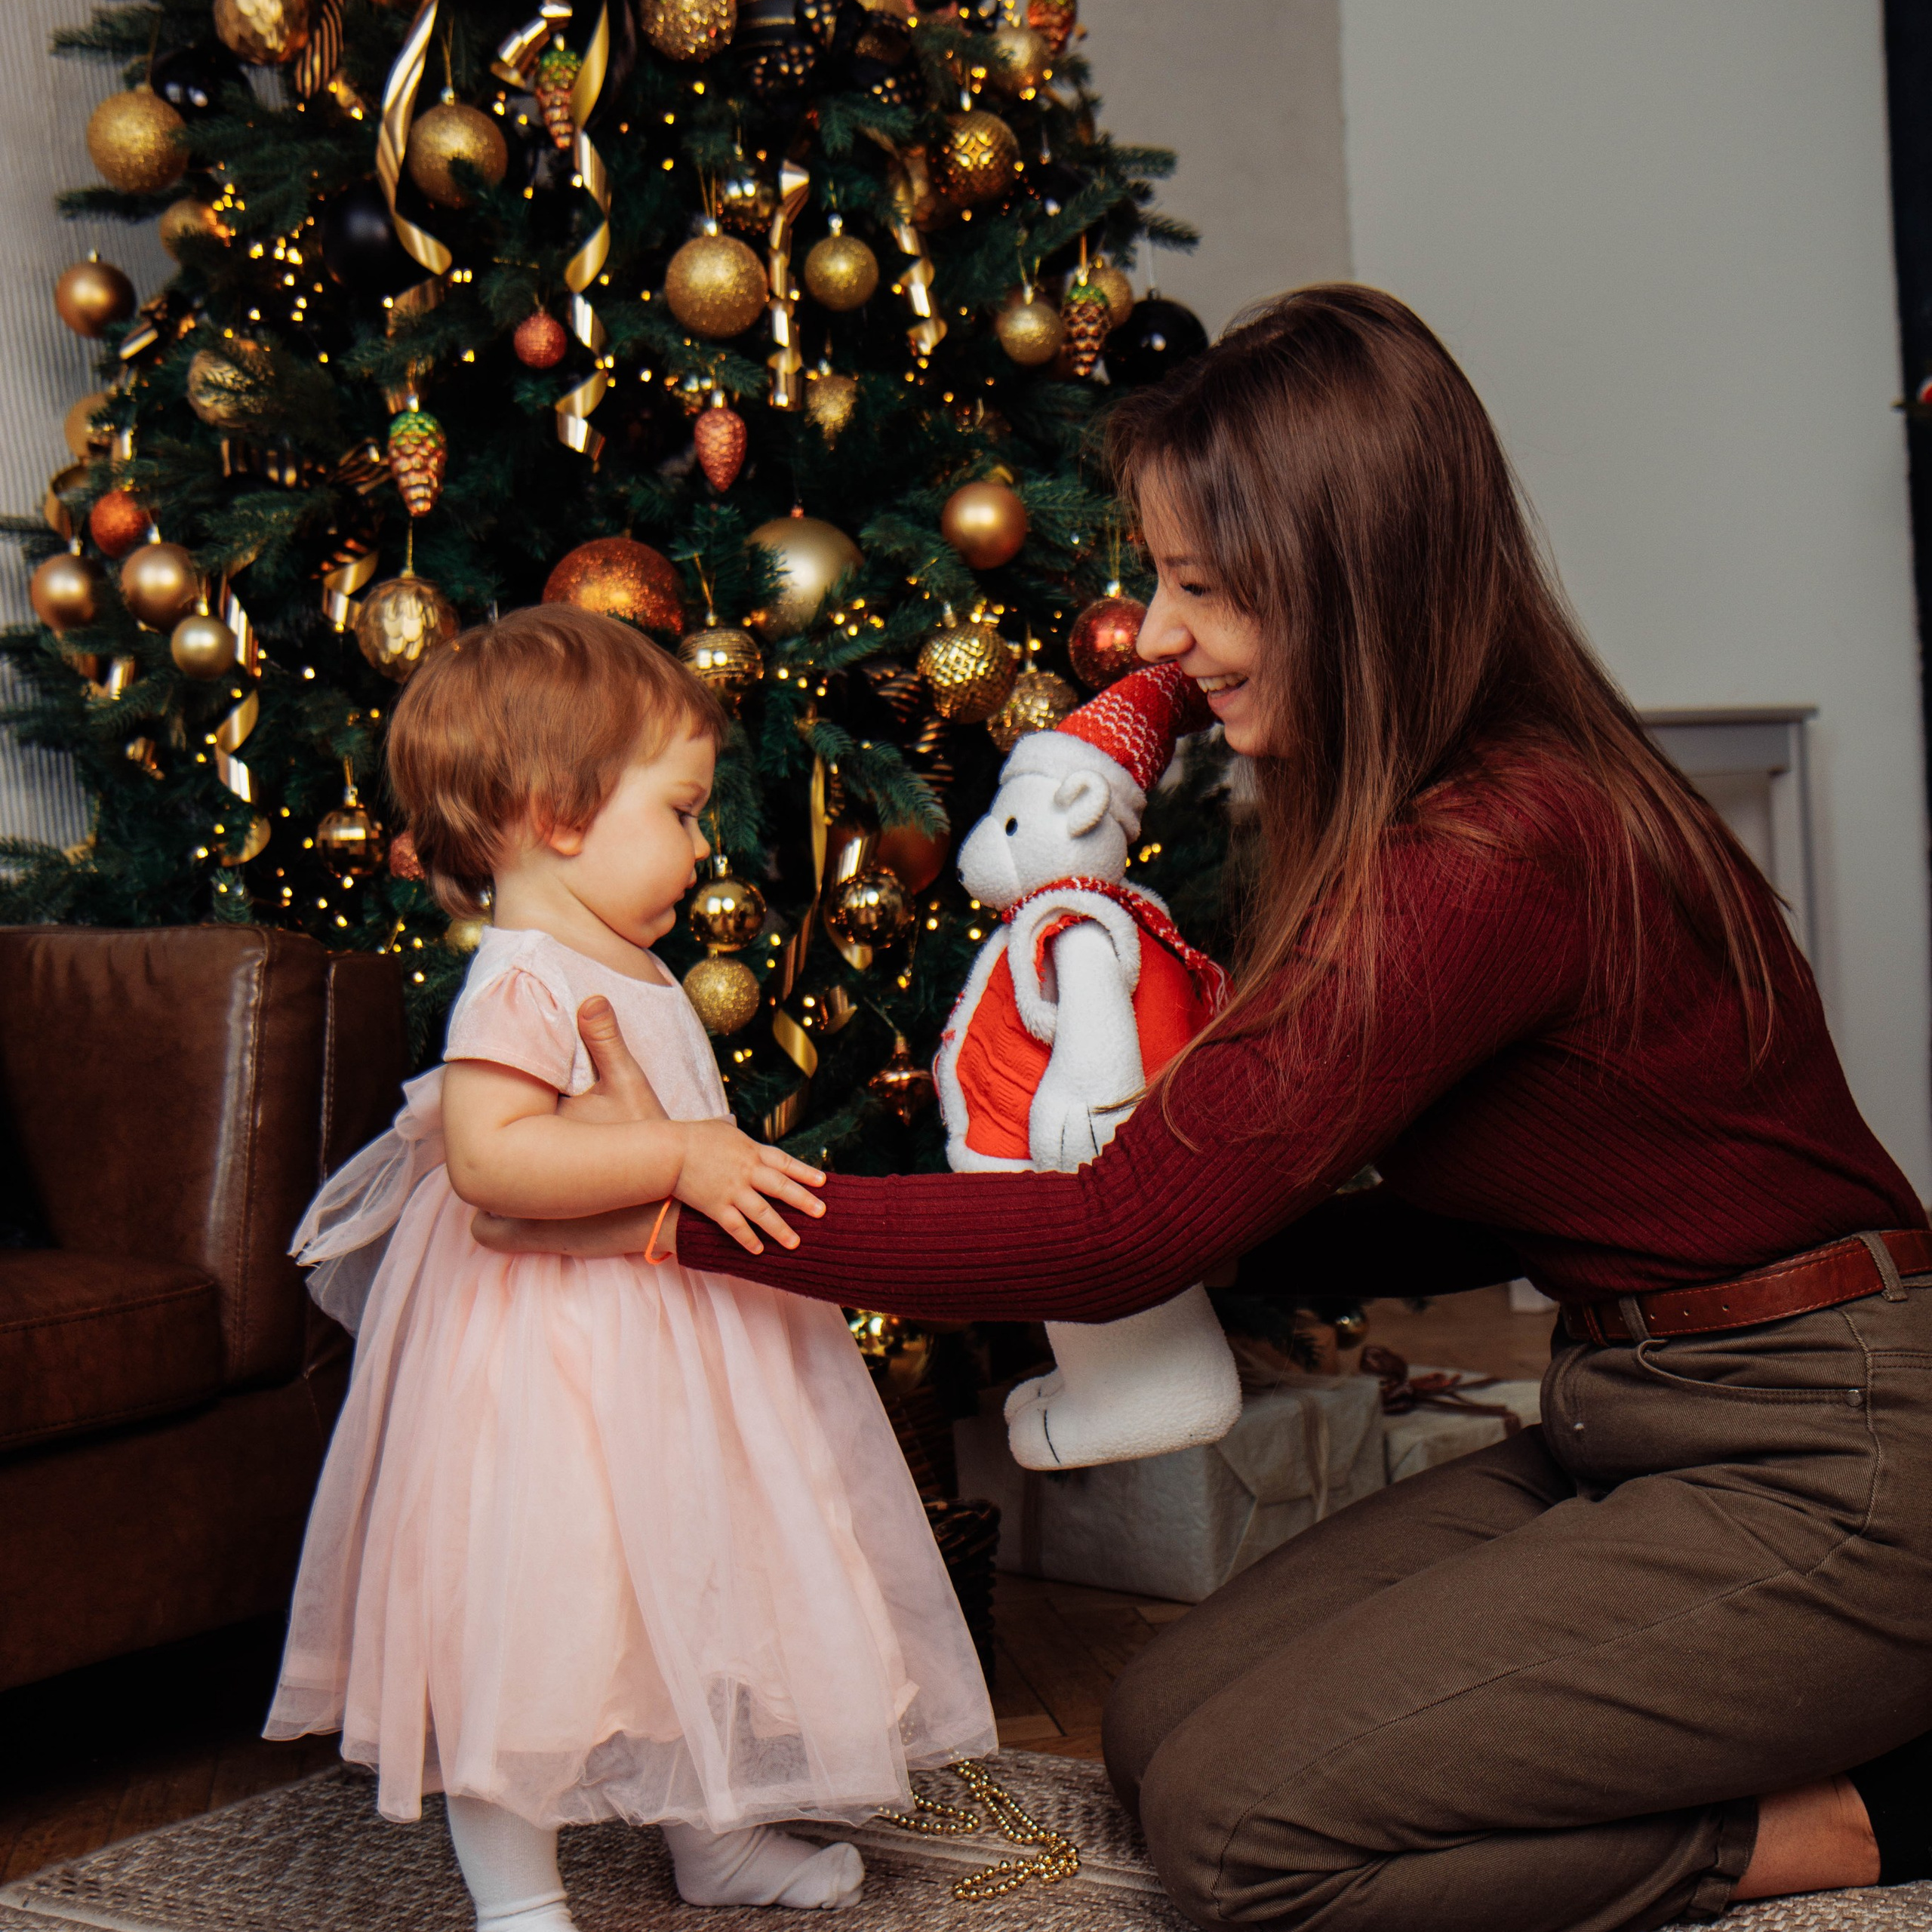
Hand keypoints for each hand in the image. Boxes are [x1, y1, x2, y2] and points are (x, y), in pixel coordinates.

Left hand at [472, 995, 670, 1253]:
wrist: (677, 1203)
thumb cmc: (651, 1141)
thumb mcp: (630, 1087)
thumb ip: (606, 1043)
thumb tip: (592, 997)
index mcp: (536, 1150)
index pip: (483, 1140)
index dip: (475, 1131)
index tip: (469, 1118)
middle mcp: (524, 1191)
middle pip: (473, 1180)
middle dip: (481, 1166)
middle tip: (483, 1148)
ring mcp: (531, 1222)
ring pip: (480, 1213)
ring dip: (490, 1198)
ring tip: (500, 1178)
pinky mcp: (541, 1240)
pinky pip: (492, 1233)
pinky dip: (502, 1223)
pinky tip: (516, 1208)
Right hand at [671, 1118, 824, 1254]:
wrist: (668, 1152)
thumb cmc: (693, 1136)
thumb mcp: (721, 1129)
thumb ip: (735, 1133)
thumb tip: (737, 1128)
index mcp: (751, 1151)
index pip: (784, 1162)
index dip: (805, 1172)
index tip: (823, 1182)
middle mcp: (747, 1172)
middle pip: (781, 1187)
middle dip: (803, 1200)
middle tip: (821, 1212)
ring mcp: (732, 1190)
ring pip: (763, 1212)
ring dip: (780, 1229)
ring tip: (795, 1243)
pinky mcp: (716, 1207)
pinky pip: (736, 1227)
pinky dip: (748, 1239)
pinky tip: (759, 1251)